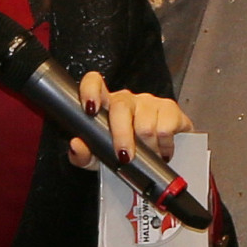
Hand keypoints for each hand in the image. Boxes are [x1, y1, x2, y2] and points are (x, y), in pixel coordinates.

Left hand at [66, 70, 190, 171]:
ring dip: (147, 147)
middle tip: (125, 156)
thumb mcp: (100, 160)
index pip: (94, 83)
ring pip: (144, 124)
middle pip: (121, 107)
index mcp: (106, 107)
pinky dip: (163, 146)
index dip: (91, 91)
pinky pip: (165, 128)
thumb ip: (83, 155)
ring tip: (147, 154)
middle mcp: (127, 100)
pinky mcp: (170, 109)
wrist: (162, 162)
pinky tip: (161, 149)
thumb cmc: (126, 154)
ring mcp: (149, 102)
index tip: (90, 109)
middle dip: (122, 136)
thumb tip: (76, 145)